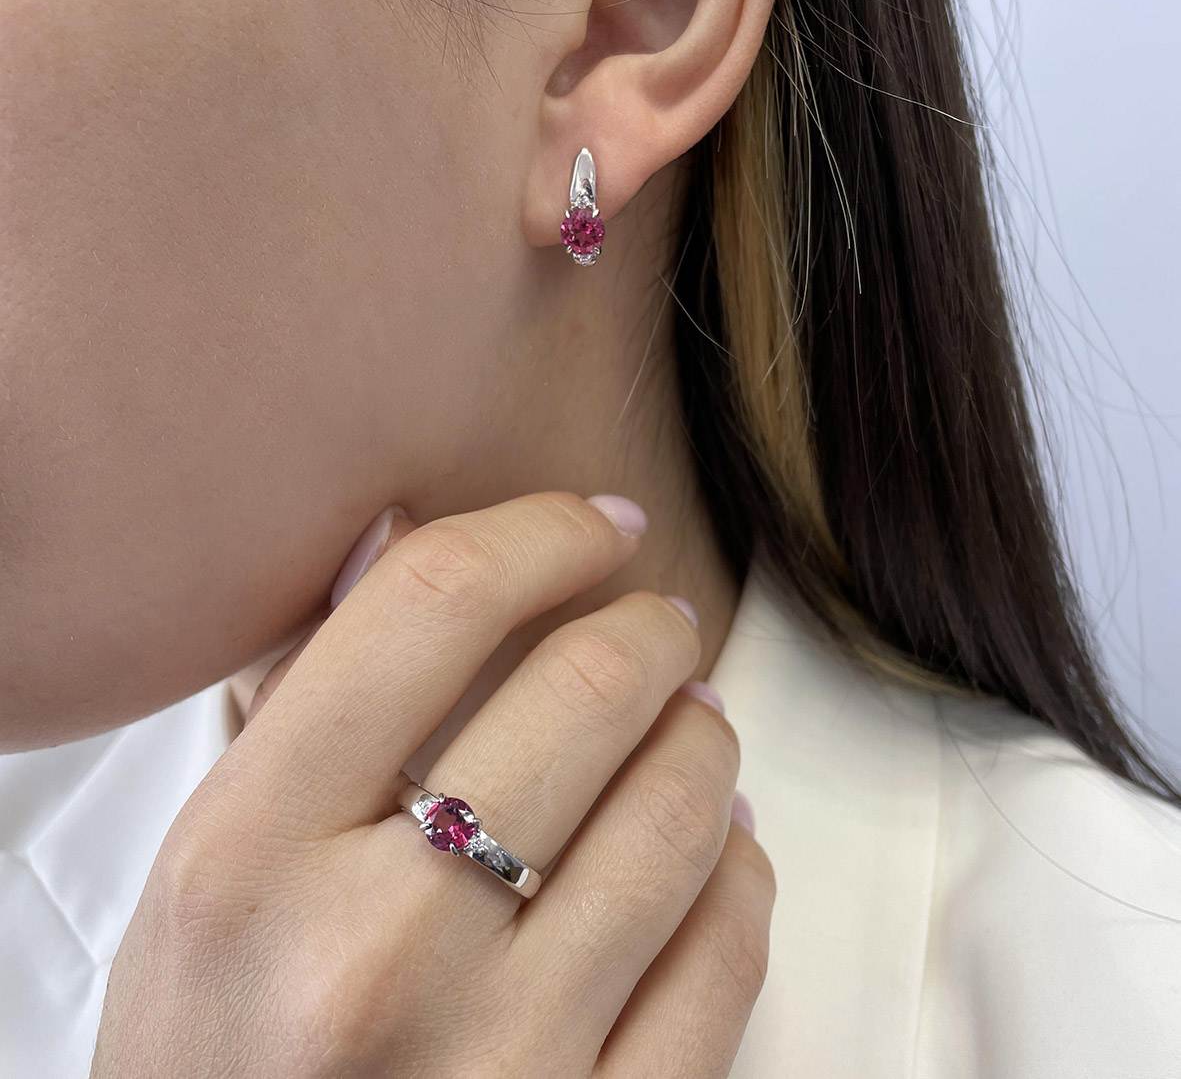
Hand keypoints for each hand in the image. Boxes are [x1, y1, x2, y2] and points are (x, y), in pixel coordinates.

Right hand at [91, 491, 775, 1077]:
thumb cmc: (222, 1060)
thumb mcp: (208, 880)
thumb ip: (297, 701)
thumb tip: (394, 534)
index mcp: (247, 859)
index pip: (432, 606)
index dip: (540, 532)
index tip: (595, 526)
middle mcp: (371, 956)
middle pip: (587, 691)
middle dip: (650, 629)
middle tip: (659, 625)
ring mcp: (500, 1062)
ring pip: (684, 812)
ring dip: (706, 736)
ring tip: (692, 723)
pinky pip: (729, 953)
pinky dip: (740, 872)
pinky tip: (719, 848)